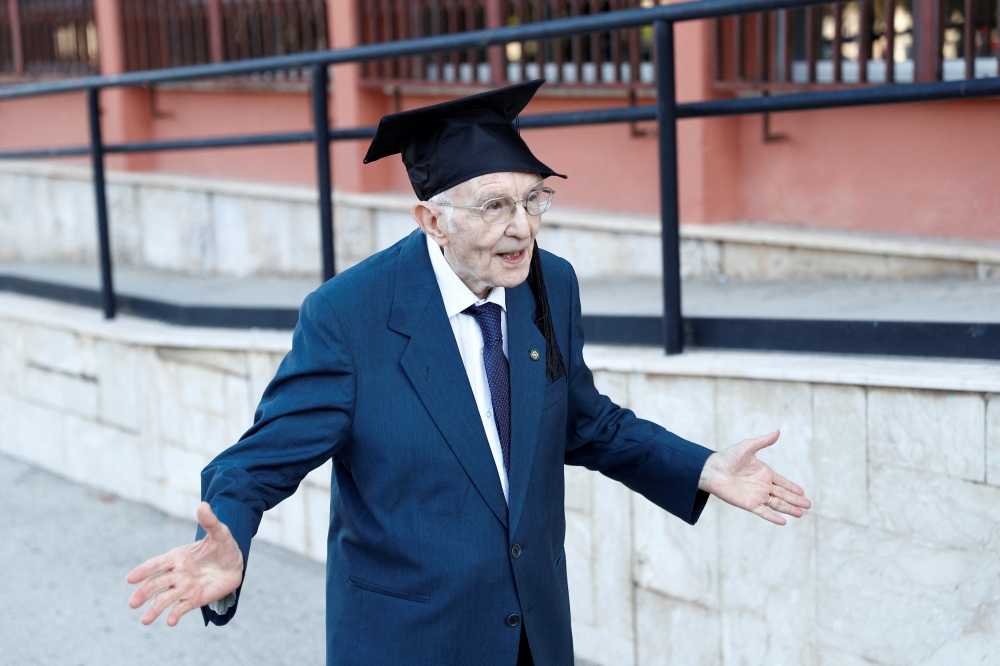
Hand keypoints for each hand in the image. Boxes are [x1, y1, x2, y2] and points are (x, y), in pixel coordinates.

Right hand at [126, 502, 243, 625]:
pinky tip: (170, 622)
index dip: (144, 571)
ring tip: (145, 621)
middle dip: (143, 593)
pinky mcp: (193, 599)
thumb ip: (210, 522)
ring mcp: (184, 587)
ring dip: (154, 610)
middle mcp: (177, 573)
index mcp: (178, 556)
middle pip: (156, 584)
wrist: (236, 564)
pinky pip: (181, 608)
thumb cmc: (224, 546)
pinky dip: (174, 615)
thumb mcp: (220, 532)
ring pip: (165, 599)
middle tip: (132, 603)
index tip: (130, 579)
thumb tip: (203, 505)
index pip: (157, 564)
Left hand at [698, 430, 810, 525]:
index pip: (783, 482)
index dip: (793, 487)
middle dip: (796, 500)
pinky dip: (773, 517)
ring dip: (789, 508)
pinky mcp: (748, 503)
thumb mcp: (748, 447)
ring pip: (776, 504)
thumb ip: (764, 441)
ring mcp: (756, 495)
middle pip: (783, 494)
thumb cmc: (728, 457)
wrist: (712, 469)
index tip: (803, 492)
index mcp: (764, 473)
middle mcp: (762, 485)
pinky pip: (763, 512)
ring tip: (801, 513)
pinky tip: (784, 522)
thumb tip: (778, 431)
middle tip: (808, 505)